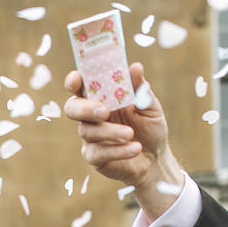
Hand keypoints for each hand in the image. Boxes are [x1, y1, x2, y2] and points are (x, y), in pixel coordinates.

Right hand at [63, 63, 182, 218]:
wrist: (155, 159)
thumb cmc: (150, 129)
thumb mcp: (150, 107)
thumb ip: (140, 89)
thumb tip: (135, 67)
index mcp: (101, 98)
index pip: (81, 86)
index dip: (74, 82)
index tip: (76, 79)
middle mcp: (91, 116)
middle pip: (73, 108)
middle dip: (85, 109)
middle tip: (104, 112)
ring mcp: (90, 137)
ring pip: (88, 131)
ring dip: (110, 132)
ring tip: (131, 134)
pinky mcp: (93, 157)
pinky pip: (98, 153)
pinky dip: (118, 150)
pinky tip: (135, 148)